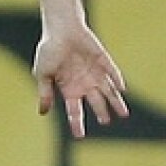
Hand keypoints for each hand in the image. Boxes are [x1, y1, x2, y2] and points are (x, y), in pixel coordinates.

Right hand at [33, 24, 128, 138]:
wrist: (60, 29)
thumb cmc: (49, 50)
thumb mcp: (42, 74)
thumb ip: (45, 92)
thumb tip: (42, 112)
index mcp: (69, 89)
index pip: (74, 110)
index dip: (76, 123)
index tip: (79, 136)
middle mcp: (84, 84)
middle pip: (96, 102)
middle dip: (101, 112)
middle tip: (105, 121)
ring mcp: (95, 73)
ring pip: (109, 92)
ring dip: (115, 102)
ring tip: (123, 113)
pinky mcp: (104, 61)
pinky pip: (113, 73)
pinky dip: (117, 80)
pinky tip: (122, 88)